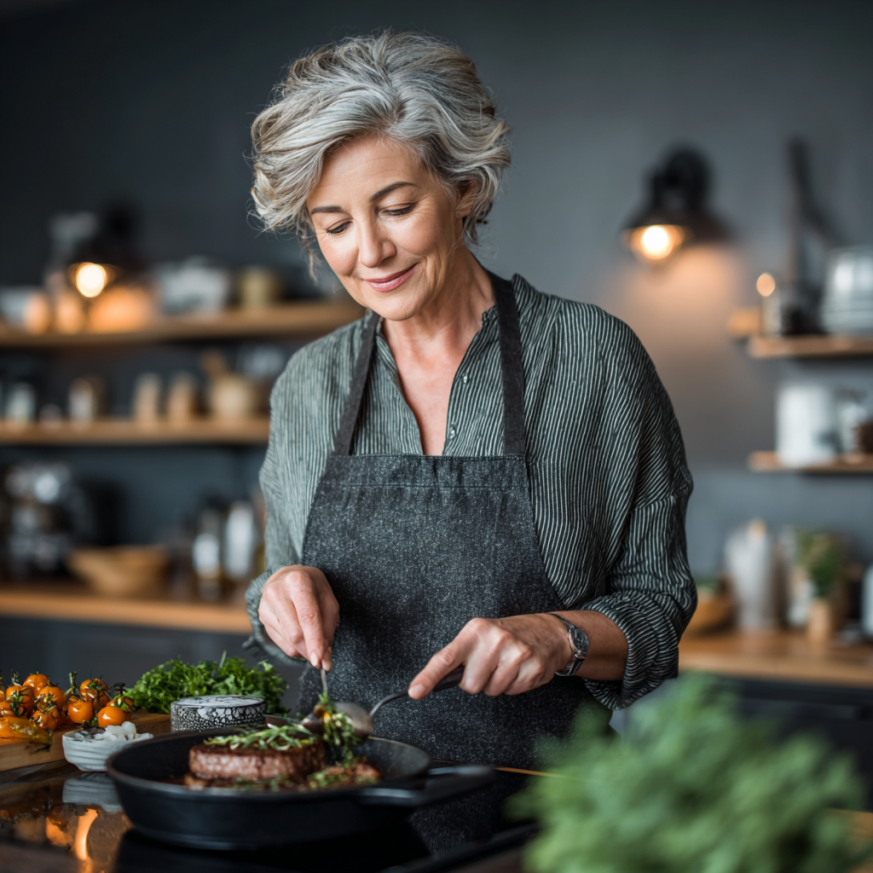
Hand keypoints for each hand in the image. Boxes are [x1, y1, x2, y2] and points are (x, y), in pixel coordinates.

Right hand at [258, 565, 338, 668]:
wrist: (288, 576)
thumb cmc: (312, 587)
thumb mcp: (328, 599)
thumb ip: (328, 627)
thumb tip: (324, 658)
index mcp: (298, 582)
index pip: (307, 617)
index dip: (314, 641)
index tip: (319, 661)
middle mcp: (277, 592)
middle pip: (295, 633)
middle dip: (311, 650)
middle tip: (323, 658)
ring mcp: (265, 605)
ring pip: (288, 641)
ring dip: (304, 650)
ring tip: (313, 641)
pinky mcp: (261, 616)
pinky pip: (280, 643)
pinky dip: (294, 647)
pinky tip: (300, 637)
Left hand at [407, 614, 571, 699]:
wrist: (549, 632)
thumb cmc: (508, 635)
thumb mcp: (481, 635)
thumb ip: (460, 655)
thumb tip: (434, 681)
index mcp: (475, 630)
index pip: (446, 657)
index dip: (429, 677)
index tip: (415, 691)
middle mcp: (494, 639)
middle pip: (470, 685)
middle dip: (478, 681)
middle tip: (490, 665)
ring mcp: (515, 653)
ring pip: (491, 690)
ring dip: (497, 683)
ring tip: (507, 665)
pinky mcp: (532, 667)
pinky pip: (512, 692)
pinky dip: (514, 685)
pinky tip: (520, 669)